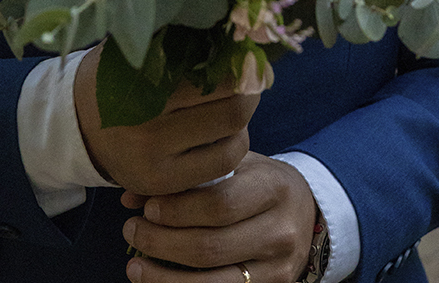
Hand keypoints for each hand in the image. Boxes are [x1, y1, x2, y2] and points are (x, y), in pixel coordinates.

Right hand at [73, 46, 259, 195]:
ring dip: (242, 121)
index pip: (217, 79)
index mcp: (143, 89)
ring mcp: (157, 167)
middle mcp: (149, 133)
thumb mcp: (137, 49)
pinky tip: (221, 130)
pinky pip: (219, 168)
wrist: (77, 124)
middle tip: (251, 76)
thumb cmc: (114, 76)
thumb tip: (234, 27)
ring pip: (233, 144)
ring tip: (235, 102)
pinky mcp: (163, 187)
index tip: (249, 53)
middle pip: (233, 112)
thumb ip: (178, 38)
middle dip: (250, 91)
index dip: (242, 65)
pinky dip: (230, 145)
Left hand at [121, 152, 316, 282]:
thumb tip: (132, 195)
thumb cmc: (261, 182)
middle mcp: (280, 233)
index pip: (219, 205)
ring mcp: (277, 271)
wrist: (306, 211)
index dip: (176, 210)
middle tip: (131, 231)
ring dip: (164, 279)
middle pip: (210, 247)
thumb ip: (190, 177)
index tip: (146, 207)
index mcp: (273, 190)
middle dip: (161, 243)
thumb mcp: (236, 166)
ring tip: (134, 266)